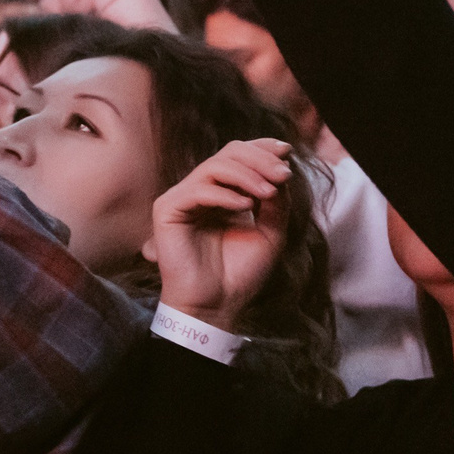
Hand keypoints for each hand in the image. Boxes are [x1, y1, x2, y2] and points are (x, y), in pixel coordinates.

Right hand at [144, 139, 294, 332]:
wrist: (216, 306)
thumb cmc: (239, 273)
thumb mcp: (270, 232)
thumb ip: (276, 202)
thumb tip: (282, 170)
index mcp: (223, 192)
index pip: (238, 156)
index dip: (261, 148)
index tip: (287, 152)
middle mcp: (201, 190)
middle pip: (228, 153)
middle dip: (260, 160)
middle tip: (284, 175)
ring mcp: (182, 198)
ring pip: (214, 165)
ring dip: (247, 175)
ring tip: (269, 193)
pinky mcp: (167, 210)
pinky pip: (197, 189)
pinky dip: (224, 194)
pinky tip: (245, 206)